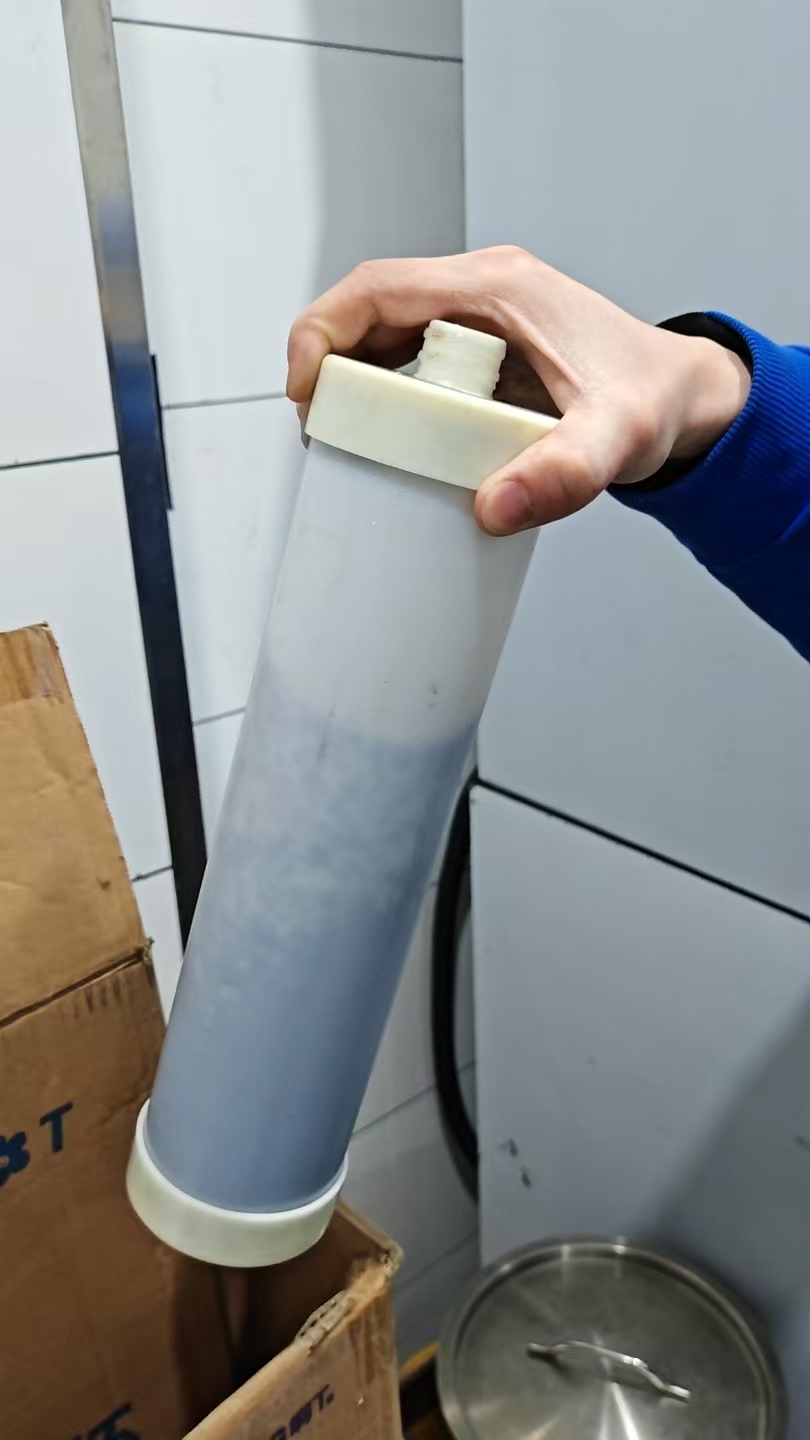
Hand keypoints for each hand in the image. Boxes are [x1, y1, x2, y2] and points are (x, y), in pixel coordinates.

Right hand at [287, 248, 749, 534]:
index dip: (321, 333)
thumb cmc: (654, 401)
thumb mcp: (615, 440)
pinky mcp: (481, 350)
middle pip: (369, 311)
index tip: (304, 392)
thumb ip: (562, 475)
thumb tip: (492, 507)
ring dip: (353, 382)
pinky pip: (410, 360)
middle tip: (322, 432)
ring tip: (345, 442)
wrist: (685, 399)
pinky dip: (385, 395)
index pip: (377, 289)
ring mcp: (479, 318)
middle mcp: (482, 292)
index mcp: (498, 289)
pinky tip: (387, 441)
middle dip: (328, 366)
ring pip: (384, 335)